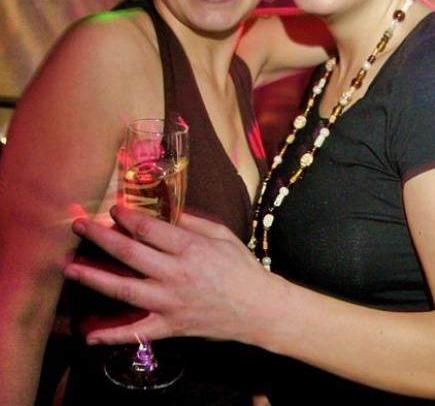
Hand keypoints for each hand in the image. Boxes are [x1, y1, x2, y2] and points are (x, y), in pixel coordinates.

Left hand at [63, 207, 275, 345]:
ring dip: (93, 277)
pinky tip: (88, 335)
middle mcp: (175, 274)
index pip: (148, 228)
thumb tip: (165, 211)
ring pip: (123, 289)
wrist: (258, 308)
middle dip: (99, 237)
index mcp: (190, 248)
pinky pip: (136, 331)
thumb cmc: (241, 267)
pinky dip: (111, 335)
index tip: (112, 208)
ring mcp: (169, 302)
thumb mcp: (222, 235)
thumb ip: (193, 222)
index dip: (126, 216)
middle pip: (128, 253)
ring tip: (68, 267)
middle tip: (78, 226)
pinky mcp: (169, 326)